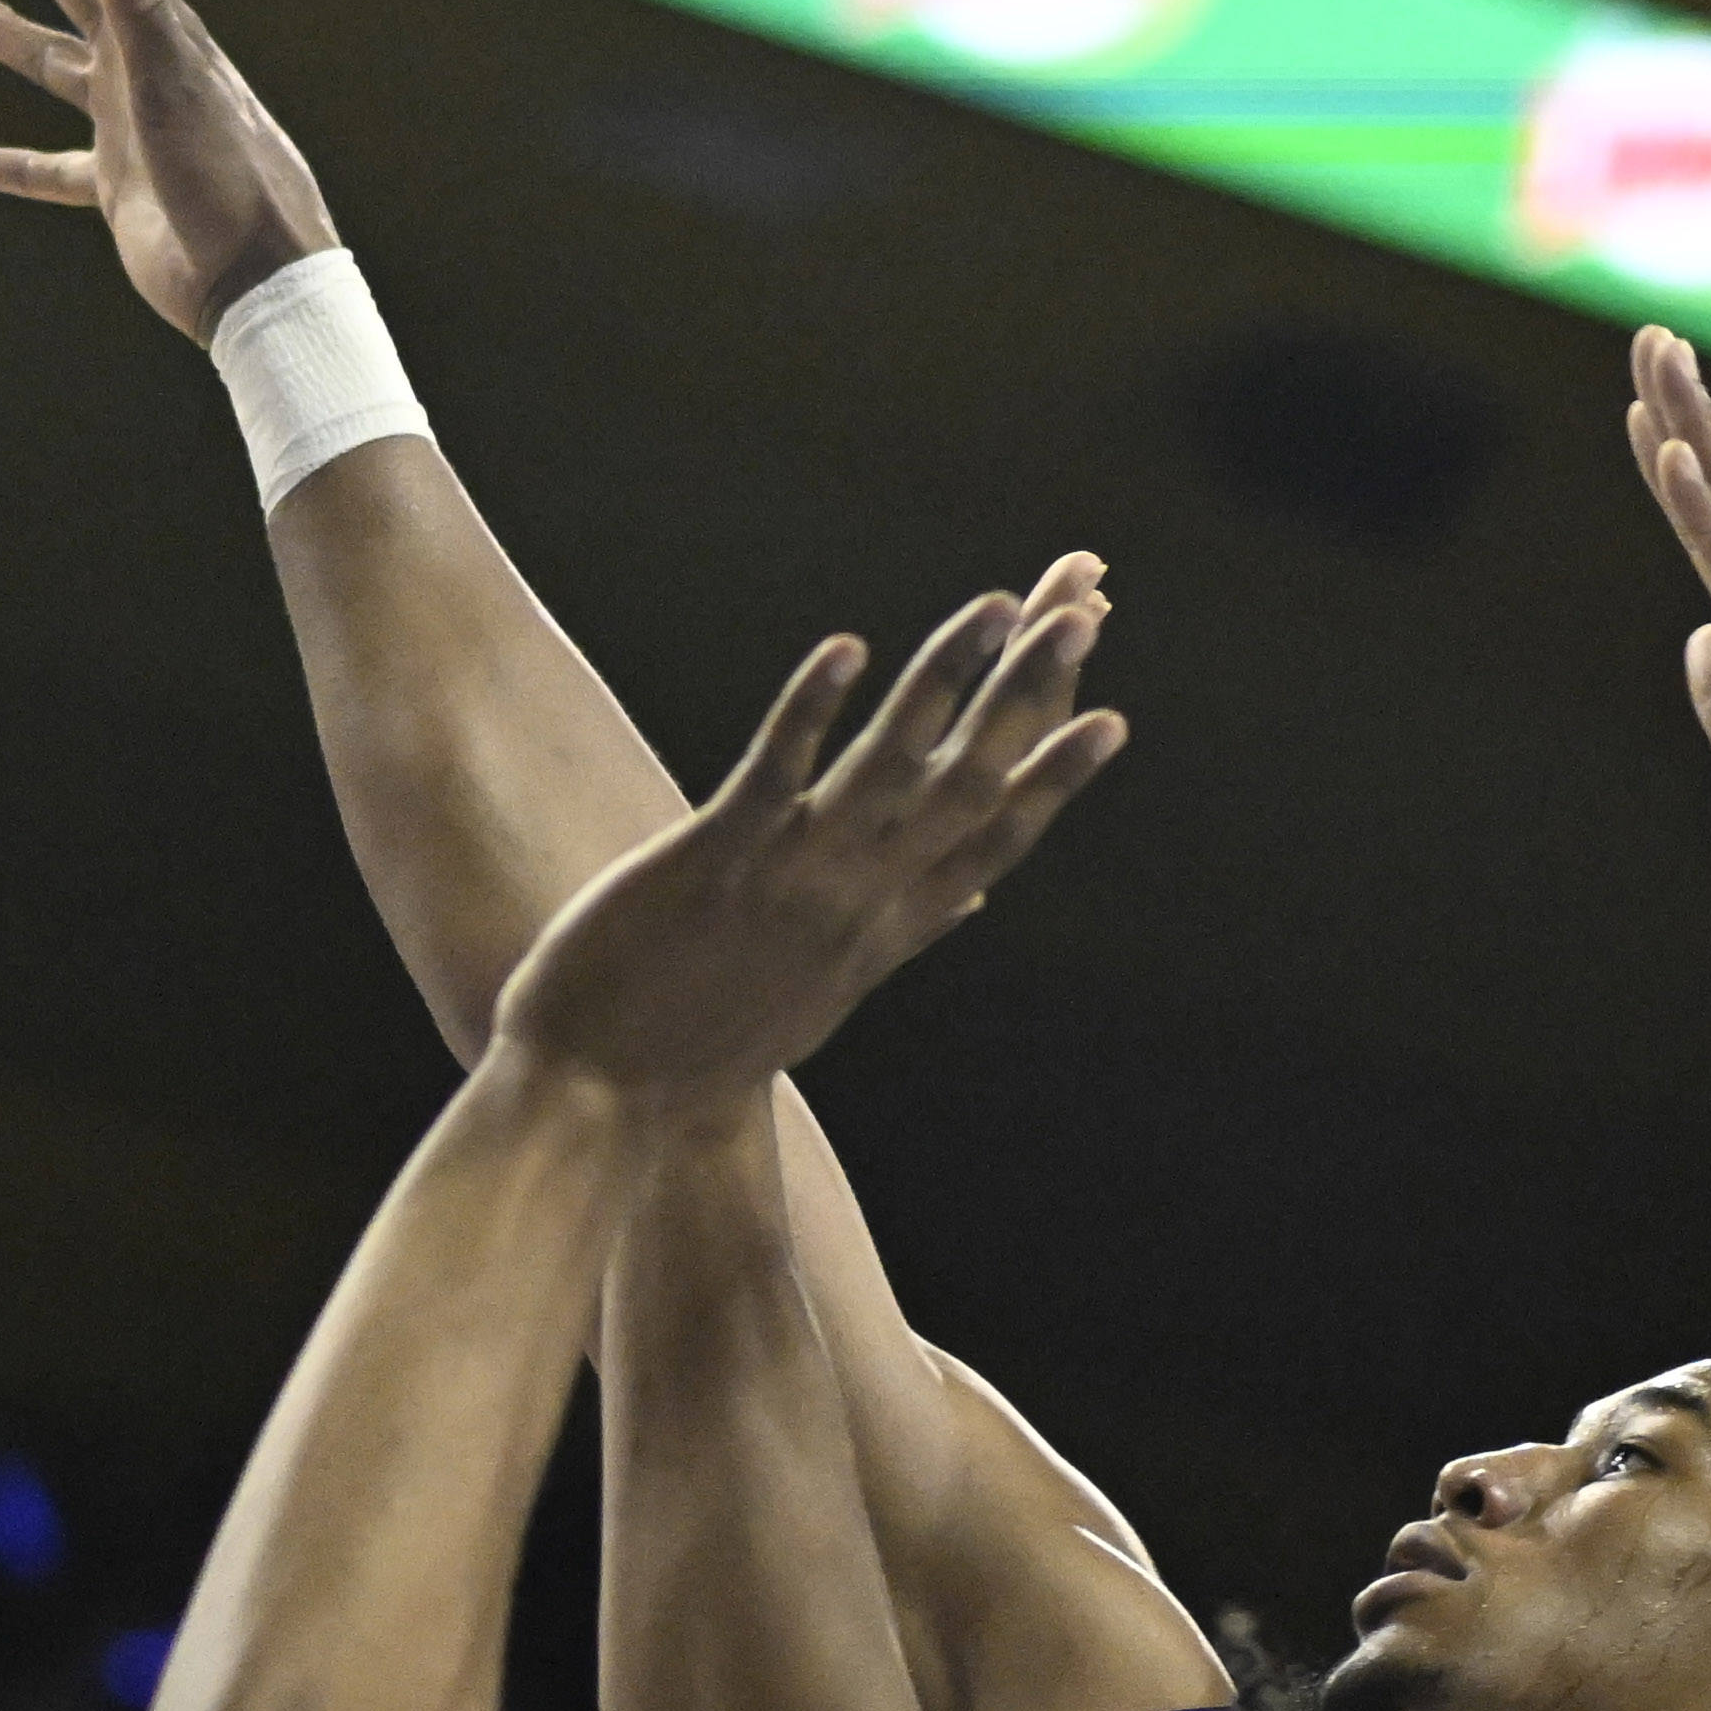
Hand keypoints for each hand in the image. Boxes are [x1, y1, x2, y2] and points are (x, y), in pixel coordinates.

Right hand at [0, 0, 338, 338]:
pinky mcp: (118, 187)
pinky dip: (22, 166)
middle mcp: (138, 65)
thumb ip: (144, 9)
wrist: (255, 275)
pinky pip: (57, 170)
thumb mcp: (179, 87)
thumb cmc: (227, 180)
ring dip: (9, 34)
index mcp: (153, 28)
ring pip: (54, 66)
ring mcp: (126, 125)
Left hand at [487, 562, 1121, 1097]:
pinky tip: (846, 646)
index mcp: (883, 933)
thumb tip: (968, 902)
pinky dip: (811, 709)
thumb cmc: (701, 1048)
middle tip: (1079, 614)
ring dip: (943, 679)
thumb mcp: (819, 997)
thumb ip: (897, 935)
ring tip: (993, 605)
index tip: (1108, 718)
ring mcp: (789, 882)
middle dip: (1028, 697)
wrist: (602, 1105)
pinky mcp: (711, 863)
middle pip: (966, 787)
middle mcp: (855, 905)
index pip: (991, 844)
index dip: (1053, 779)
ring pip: (889, 769)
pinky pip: (772, 775)